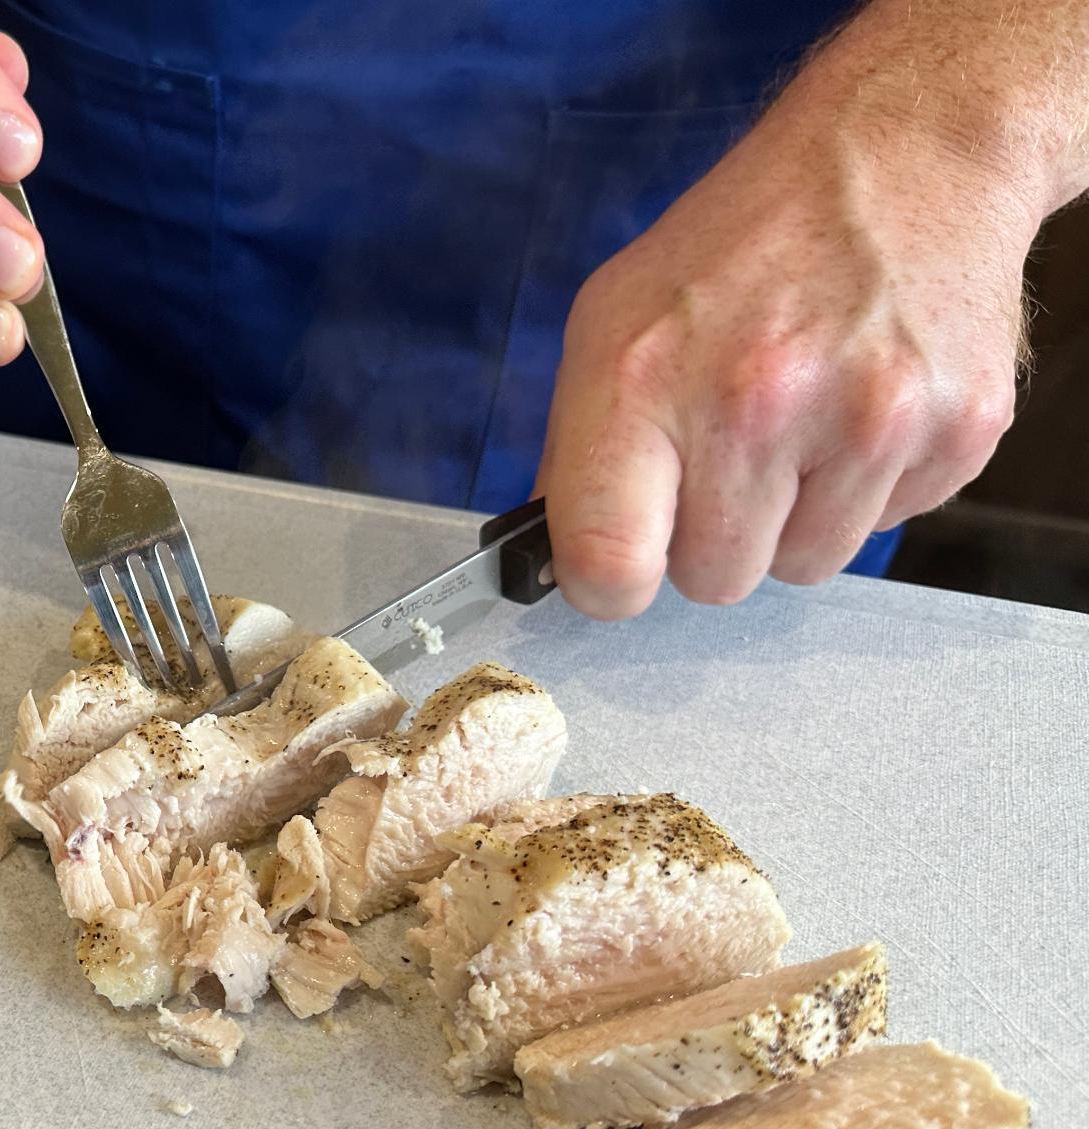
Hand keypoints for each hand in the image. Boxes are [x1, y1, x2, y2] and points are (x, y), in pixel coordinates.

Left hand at [536, 87, 1039, 618]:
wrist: (903, 153)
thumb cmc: (743, 244)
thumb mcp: (614, 317)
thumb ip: (580, 446)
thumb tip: (562, 556)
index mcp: (647, 379)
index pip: (611, 564)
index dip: (611, 582)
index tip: (623, 561)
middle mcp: (757, 402)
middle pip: (715, 581)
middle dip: (714, 535)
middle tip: (729, 449)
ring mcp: (868, 419)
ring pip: (805, 566)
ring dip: (794, 515)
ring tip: (800, 417)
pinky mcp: (956, 429)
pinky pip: (886, 526)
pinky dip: (868, 485)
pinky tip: (860, 403)